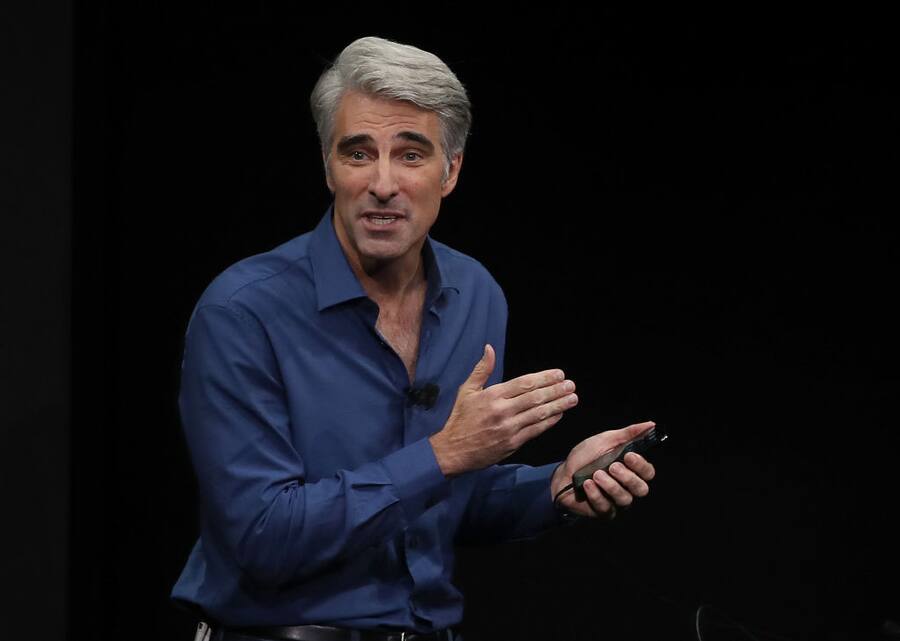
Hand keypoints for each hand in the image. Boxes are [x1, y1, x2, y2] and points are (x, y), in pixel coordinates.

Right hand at [429, 344, 578, 475]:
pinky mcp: (512, 444)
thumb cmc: (460, 419)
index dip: (544, 378)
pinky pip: (535, 430)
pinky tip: (559, 414)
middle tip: (571, 385)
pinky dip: (549, 422)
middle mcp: (502, 410)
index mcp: (492, 395)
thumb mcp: (467, 390)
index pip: (524, 383)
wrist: (453, 451)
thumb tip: (489, 348)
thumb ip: (482, 369)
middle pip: (535, 397)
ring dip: (558, 405)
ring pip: (539, 414)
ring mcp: (509, 428)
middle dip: (556, 390)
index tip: (559, 374)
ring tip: (572, 398)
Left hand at [551, 421, 656, 518]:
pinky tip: (587, 484)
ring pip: (625, 499)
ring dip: (610, 485)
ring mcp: (616, 501)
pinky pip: (606, 507)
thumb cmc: (586, 457)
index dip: (641, 465)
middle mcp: (627, 487)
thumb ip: (629, 434)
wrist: (563, 472)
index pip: (648, 472)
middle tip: (612, 467)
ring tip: (596, 474)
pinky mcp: (603, 511)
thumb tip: (651, 424)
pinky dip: (596, 494)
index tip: (628, 456)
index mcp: (631, 470)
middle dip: (627, 477)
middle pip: (641, 489)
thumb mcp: (606, 440)